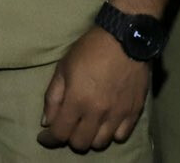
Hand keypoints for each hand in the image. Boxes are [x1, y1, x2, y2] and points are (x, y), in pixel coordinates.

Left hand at [38, 26, 149, 152]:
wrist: (125, 37)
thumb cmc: (90, 49)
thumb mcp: (63, 67)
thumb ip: (53, 97)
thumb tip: (47, 122)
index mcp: (77, 100)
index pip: (60, 133)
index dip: (49, 139)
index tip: (44, 136)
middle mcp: (98, 112)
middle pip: (81, 143)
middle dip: (69, 138)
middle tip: (68, 126)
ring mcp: (118, 114)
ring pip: (101, 143)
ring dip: (91, 137)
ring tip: (88, 126)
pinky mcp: (134, 111)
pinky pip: (122, 136)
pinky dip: (112, 134)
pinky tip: (107, 123)